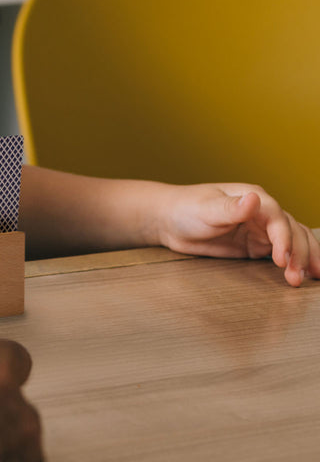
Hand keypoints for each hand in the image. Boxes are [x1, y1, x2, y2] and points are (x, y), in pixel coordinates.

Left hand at [156, 182, 319, 286]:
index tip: (282, 259)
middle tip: (296, 276)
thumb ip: (231, 207)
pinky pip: (283, 252)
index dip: (284, 239)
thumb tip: (254, 199)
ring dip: (304, 258)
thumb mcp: (206, 208)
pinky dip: (296, 262)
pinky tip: (305, 274)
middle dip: (299, 253)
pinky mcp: (256, 244)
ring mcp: (260, 228)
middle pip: (292, 231)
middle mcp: (261, 211)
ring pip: (294, 241)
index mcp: (252, 197)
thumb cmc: (185, 208)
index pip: (278, 218)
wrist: (169, 220)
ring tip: (308, 278)